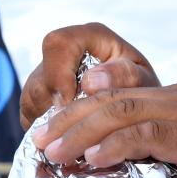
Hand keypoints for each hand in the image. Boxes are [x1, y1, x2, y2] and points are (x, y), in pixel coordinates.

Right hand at [19, 23, 160, 128]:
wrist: (138, 108)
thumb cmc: (143, 90)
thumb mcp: (145, 82)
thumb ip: (124, 77)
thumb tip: (90, 82)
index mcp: (90, 37)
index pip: (58, 44)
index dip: (59, 74)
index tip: (71, 103)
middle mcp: (63, 53)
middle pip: (42, 78)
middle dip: (58, 110)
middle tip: (80, 132)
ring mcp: (45, 75)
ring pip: (33, 102)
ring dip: (55, 126)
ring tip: (80, 138)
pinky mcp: (36, 101)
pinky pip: (31, 119)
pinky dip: (50, 134)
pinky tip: (71, 140)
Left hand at [31, 83, 176, 177]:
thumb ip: (176, 165)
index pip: (119, 100)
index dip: (81, 116)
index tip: (55, 138)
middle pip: (111, 100)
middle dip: (70, 120)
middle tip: (38, 143)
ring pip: (122, 112)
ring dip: (81, 131)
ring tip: (52, 153)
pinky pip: (149, 134)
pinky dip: (116, 144)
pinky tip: (92, 160)